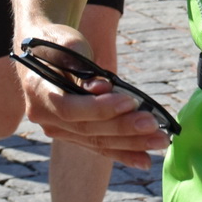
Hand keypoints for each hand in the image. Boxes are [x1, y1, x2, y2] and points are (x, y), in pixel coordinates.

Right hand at [13, 25, 169, 167]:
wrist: (43, 55)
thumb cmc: (57, 42)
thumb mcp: (67, 43)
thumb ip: (80, 64)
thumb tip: (101, 88)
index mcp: (40, 93)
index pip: (70, 108)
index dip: (100, 108)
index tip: (130, 102)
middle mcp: (46, 119)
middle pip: (88, 130)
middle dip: (124, 128)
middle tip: (154, 125)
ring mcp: (60, 130)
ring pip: (97, 142)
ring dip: (131, 144)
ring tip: (161, 141)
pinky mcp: (75, 135)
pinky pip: (100, 147)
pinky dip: (123, 154)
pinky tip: (146, 160)